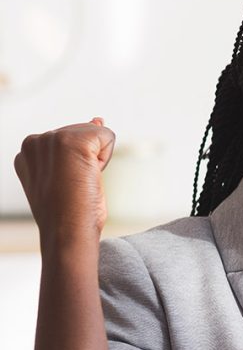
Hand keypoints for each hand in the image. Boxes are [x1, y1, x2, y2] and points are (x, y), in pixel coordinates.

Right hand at [14, 118, 115, 241]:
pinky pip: (107, 135)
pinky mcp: (70, 140)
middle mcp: (34, 141)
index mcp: (29, 151)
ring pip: (95, 134)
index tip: (66, 184)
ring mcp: (50, 139)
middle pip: (83, 134)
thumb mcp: (71, 174)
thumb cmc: (70, 211)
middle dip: (88, 158)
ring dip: (96, 159)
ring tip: (79, 182)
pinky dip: (106, 157)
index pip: (71, 141)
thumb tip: (98, 118)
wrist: (67, 231)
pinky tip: (89, 176)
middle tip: (75, 186)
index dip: (79, 164)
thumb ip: (78, 144)